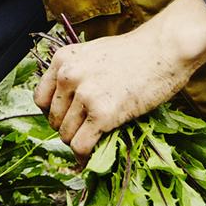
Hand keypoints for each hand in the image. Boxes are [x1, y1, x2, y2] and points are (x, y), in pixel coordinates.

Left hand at [33, 0, 205, 158]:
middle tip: (86, 132)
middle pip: (53, 120)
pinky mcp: (102, 113)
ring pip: (66, 135)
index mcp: (62, 59)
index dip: (54, 113)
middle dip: (68, 129)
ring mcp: (85, 95)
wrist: (165, 49)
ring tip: (95, 141)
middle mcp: (68, 76)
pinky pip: (82, 145)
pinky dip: (85, 155)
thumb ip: (77, 74)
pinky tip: (93, 155)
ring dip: (79, 142)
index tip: (67, 119)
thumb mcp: (95, 54)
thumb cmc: (137, 52)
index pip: (40, 99)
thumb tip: (70, 105)